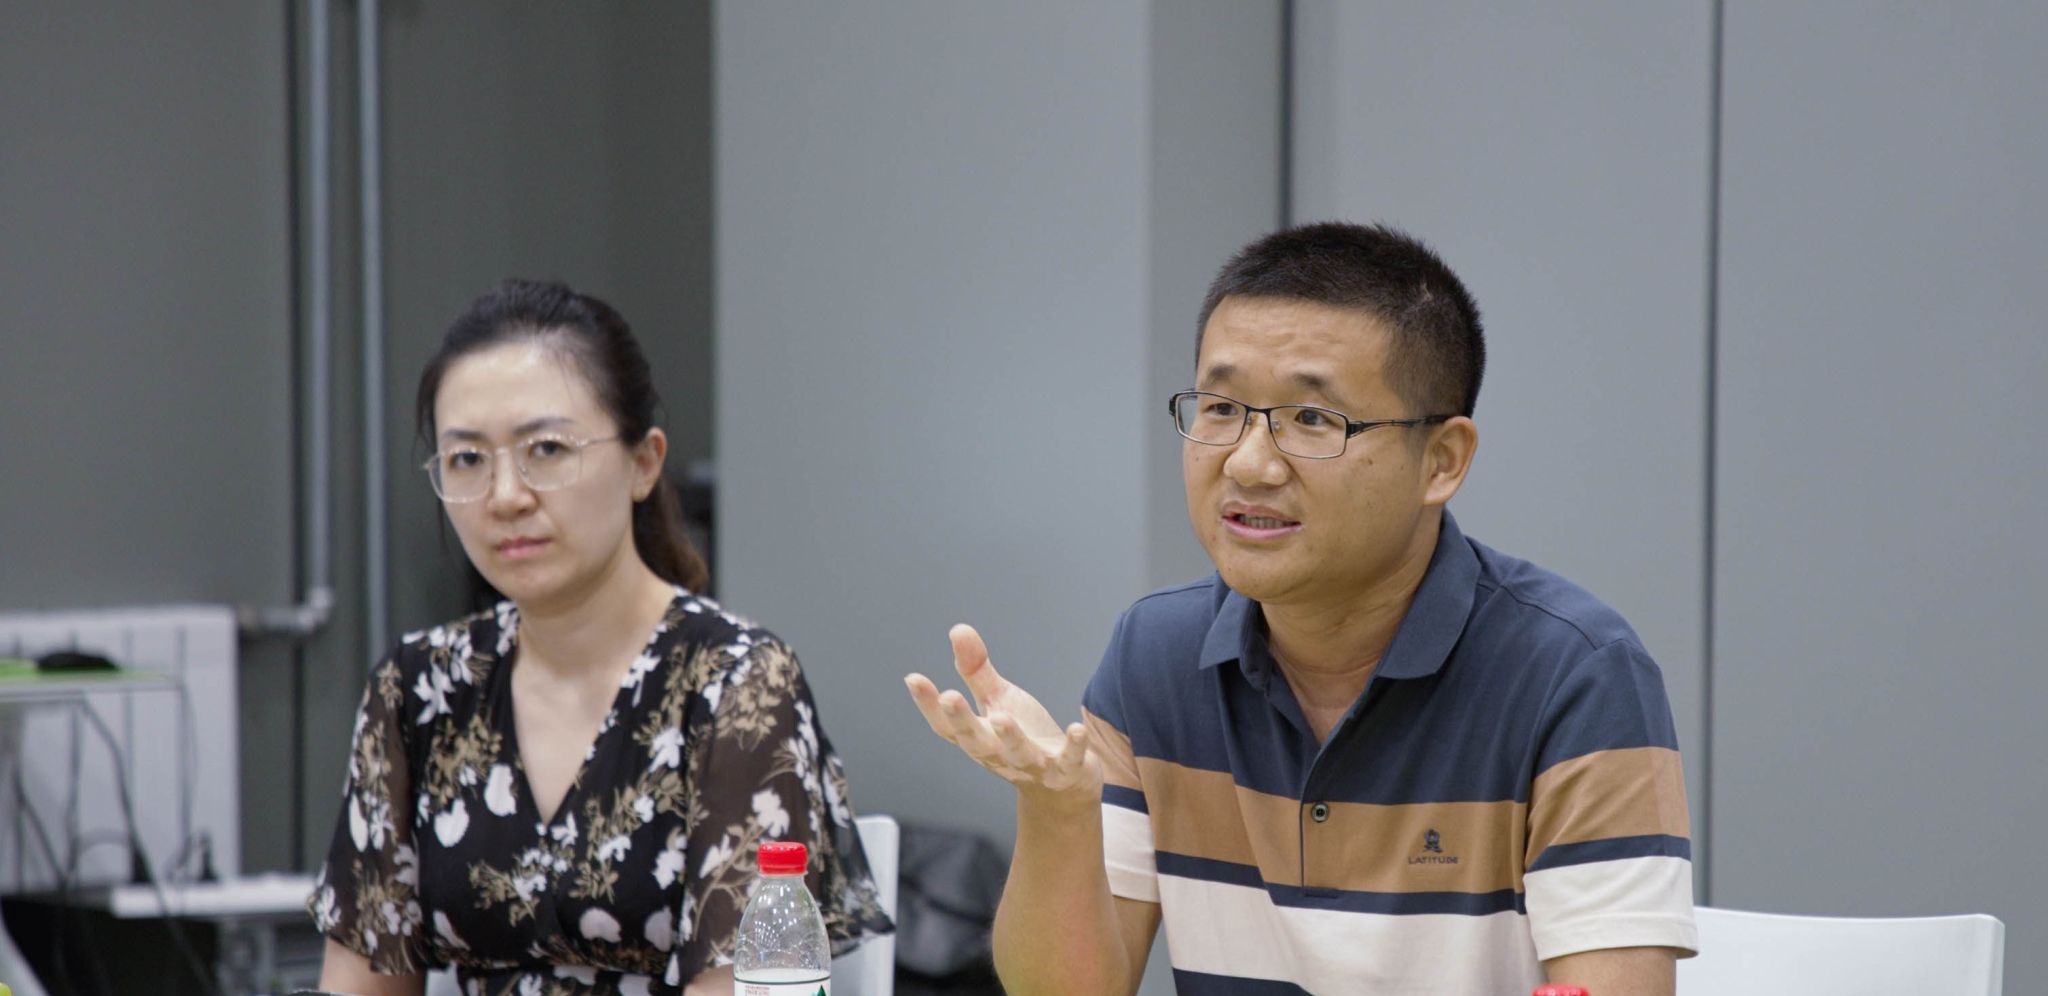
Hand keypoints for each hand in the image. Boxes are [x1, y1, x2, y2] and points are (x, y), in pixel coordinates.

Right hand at [905, 623, 1099, 798]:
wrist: (1062, 787)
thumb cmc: (1022, 737)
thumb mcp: (997, 701)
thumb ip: (976, 670)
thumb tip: (957, 629)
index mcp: (978, 737)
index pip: (946, 726)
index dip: (928, 705)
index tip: (914, 679)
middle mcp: (999, 755)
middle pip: (975, 741)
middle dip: (962, 721)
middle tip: (949, 697)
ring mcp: (1032, 765)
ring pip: (1017, 753)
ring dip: (1009, 737)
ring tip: (1001, 718)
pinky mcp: (1065, 770)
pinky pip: (1069, 760)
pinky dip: (1074, 747)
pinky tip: (1076, 729)